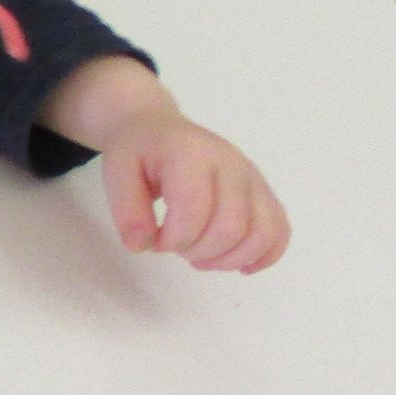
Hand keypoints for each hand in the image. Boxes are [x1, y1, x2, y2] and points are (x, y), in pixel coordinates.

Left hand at [43, 58, 287, 273]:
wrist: (157, 128)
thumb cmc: (137, 152)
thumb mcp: (116, 173)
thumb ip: (126, 211)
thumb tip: (142, 246)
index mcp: (190, 153)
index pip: (194, 210)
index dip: (174, 239)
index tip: (156, 242)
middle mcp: (230, 162)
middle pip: (231, 226)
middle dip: (200, 251)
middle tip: (177, 248)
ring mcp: (251, 176)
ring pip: (262, 232)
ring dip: (230, 259)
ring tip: (201, 258)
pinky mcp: (262, 190)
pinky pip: (280, 229)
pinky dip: (265, 255)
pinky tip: (241, 266)